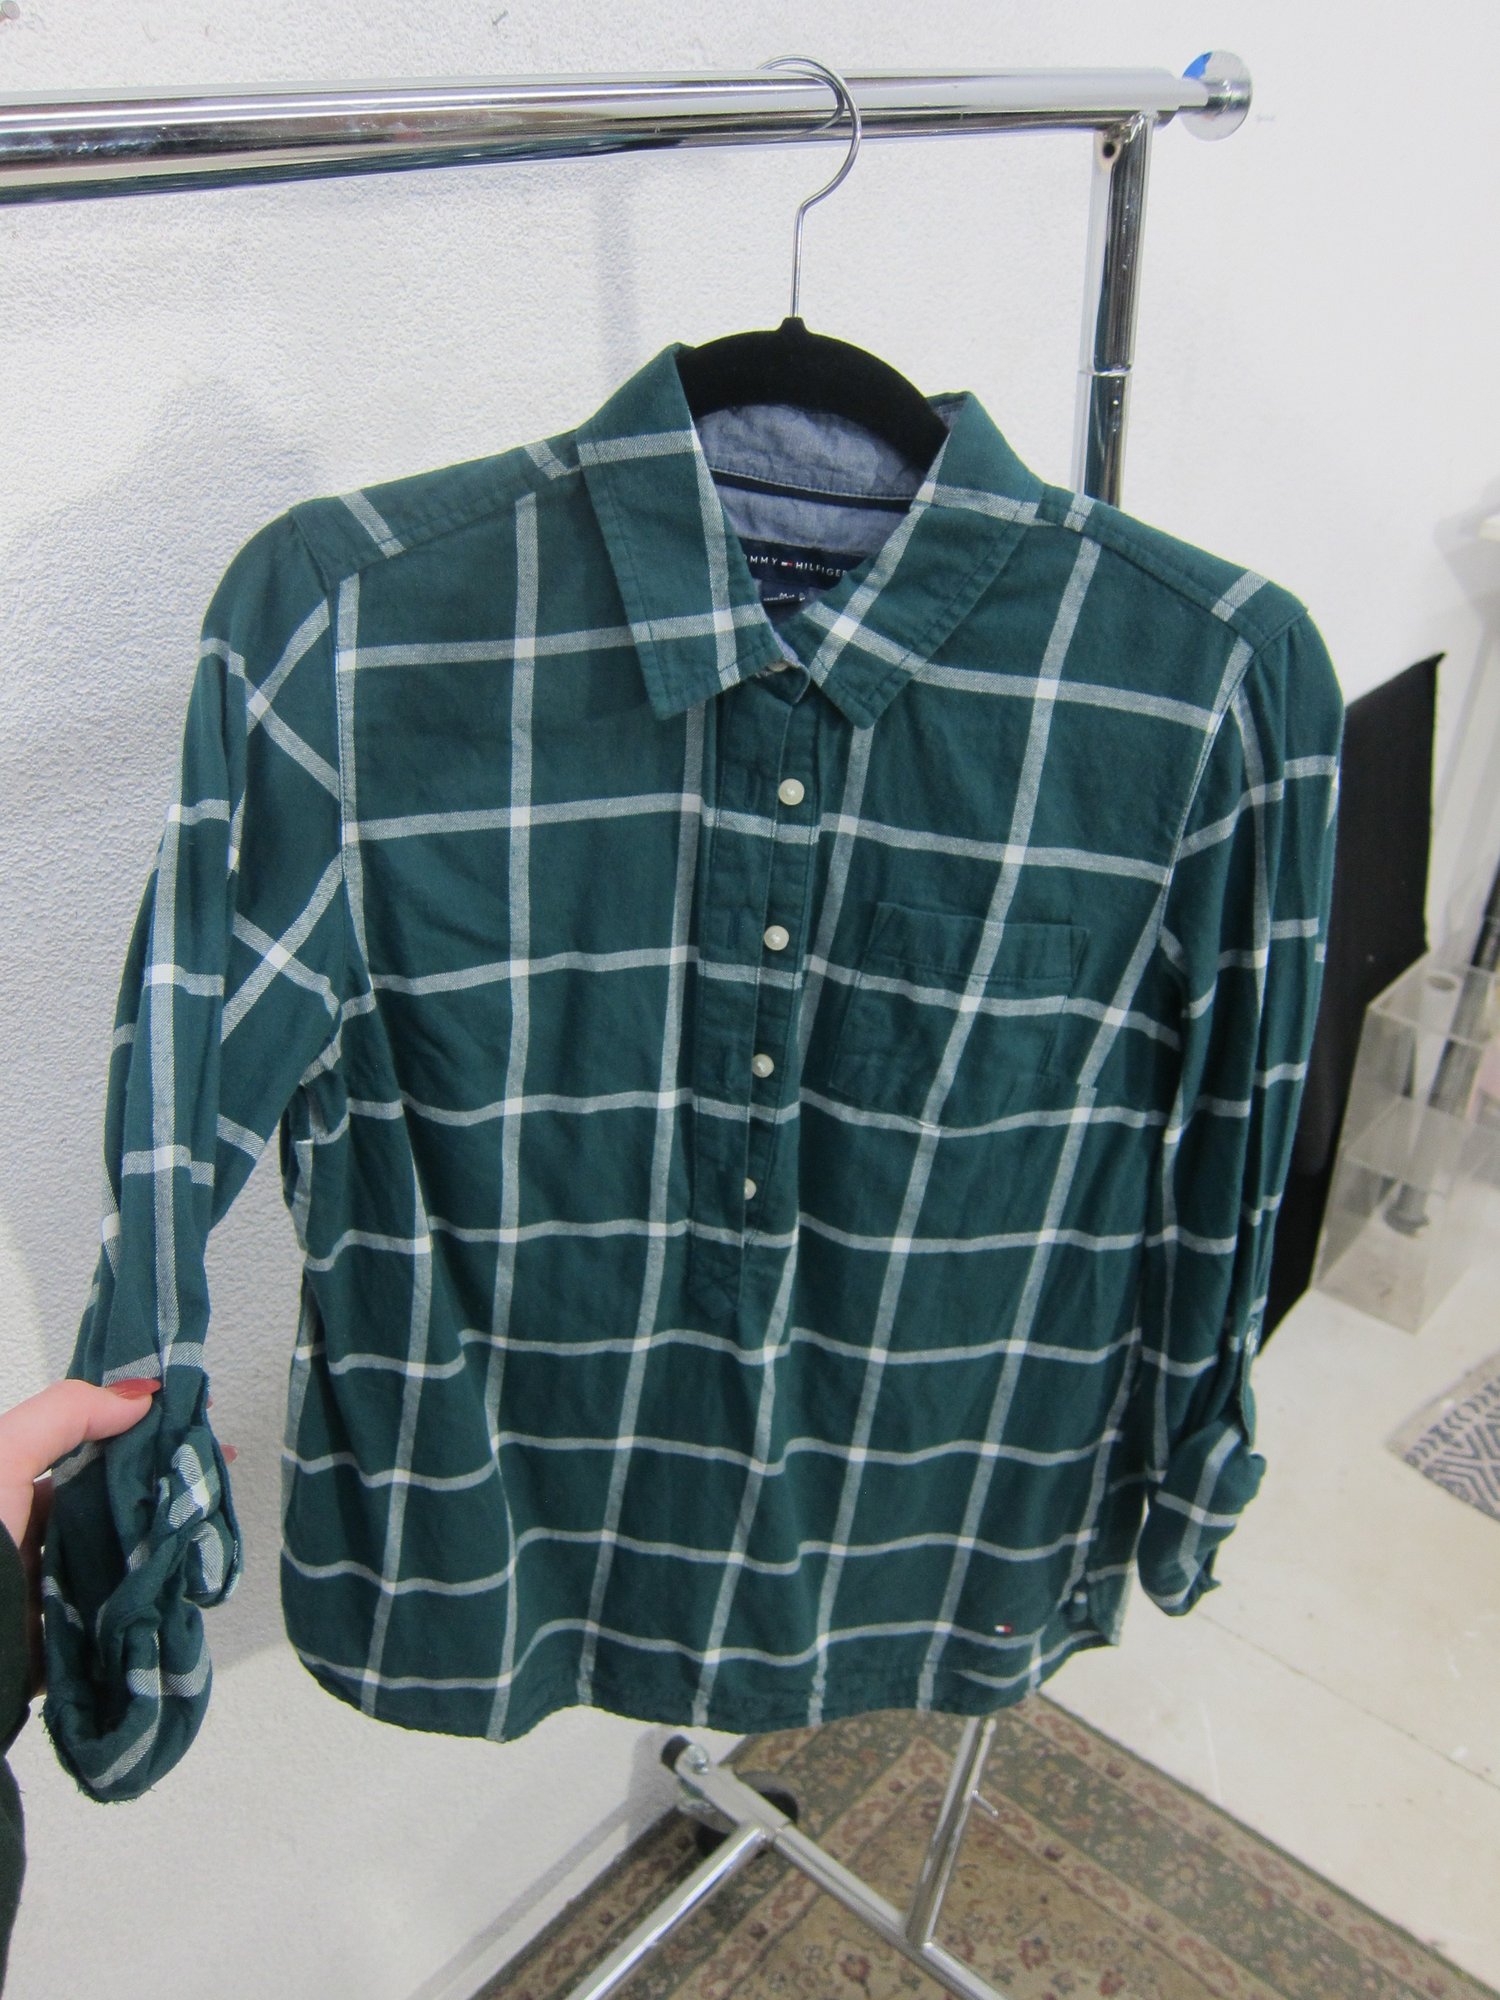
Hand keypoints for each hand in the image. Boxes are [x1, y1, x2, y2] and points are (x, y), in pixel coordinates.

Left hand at [0, 1379, 237, 1700]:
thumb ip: (63, 1416)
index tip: (197, 1419)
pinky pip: (116, 1616)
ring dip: (162, 1546)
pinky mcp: (65, 1644)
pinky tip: (186, 1580)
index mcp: (16, 1494)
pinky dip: (148, 1601)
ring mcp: (50, 1593)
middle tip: (216, 1473)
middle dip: (163, 1488)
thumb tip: (140, 1396)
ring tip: (212, 1524)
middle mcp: (33, 1540)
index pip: (92, 1452)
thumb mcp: (1, 1459)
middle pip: (113, 1504)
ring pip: (121, 1559)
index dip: (142, 1431)